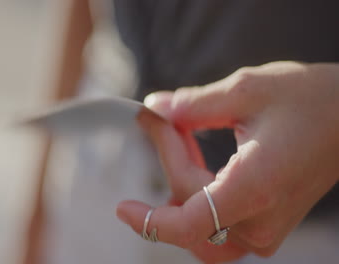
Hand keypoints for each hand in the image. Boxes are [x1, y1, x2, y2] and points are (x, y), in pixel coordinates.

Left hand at [116, 62, 338, 262]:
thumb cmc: (311, 100)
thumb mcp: (247, 90)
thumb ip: (192, 105)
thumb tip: (155, 108)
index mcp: (255, 188)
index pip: (188, 225)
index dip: (149, 221)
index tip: (123, 207)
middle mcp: (262, 220)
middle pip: (188, 210)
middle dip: (169, 163)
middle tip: (162, 120)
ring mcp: (267, 229)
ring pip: (200, 227)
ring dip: (179, 188)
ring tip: (179, 142)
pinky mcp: (268, 225)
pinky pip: (218, 226)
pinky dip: (197, 197)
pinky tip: (193, 161)